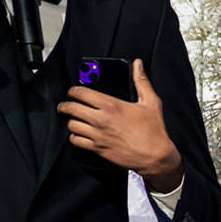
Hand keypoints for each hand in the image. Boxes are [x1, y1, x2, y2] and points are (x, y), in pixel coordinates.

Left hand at [58, 60, 182, 186]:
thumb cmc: (153, 131)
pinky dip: (74, 136)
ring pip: (71, 124)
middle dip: (66, 104)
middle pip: (71, 108)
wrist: (154, 156)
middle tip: (66, 104)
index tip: (73, 91)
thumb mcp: (151, 102)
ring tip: (73, 118)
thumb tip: (138, 65)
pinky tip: (79, 133)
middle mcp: (101, 119)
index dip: (73, 90)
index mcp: (112, 105)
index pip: (81, 93)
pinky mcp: (97, 148)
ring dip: (70, 120)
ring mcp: (97, 135)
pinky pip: (76, 140)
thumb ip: (142, 81)